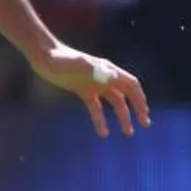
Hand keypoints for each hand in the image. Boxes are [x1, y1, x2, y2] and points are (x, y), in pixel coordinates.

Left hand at [31, 45, 150, 137]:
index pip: (131, 85)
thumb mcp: (80, 65)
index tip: (144, 115)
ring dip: (122, 117)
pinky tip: (103, 133)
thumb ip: (96, 71)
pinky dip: (100, 120)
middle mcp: (104, 77)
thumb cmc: (62, 59)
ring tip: (127, 133)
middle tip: (145, 125)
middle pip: (127, 95)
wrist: (45, 57)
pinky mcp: (83, 91)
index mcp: (108, 70)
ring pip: (114, 102)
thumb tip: (113, 77)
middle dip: (137, 109)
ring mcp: (94, 84)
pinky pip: (96, 108)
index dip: (140, 99)